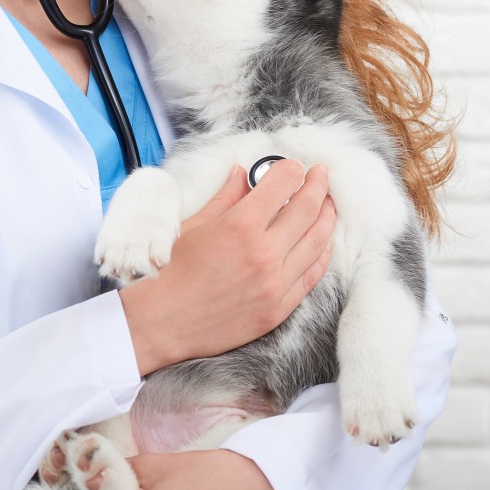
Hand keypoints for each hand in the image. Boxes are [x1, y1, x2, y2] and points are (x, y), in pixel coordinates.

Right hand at [120, 160, 336, 373]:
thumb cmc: (170, 272)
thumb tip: (241, 174)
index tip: (295, 166)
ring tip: (327, 204)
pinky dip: (322, 254)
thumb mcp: (195, 224)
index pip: (282, 184)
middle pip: (308, 209)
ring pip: (318, 242)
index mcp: (240, 226)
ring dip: (326, 218)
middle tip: (321, 176)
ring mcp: (275, 284)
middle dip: (318, 186)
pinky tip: (322, 242)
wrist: (162, 322)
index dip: (292, 169)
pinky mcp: (278, 309)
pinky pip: (312, 276)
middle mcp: (264, 253)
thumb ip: (226, 197)